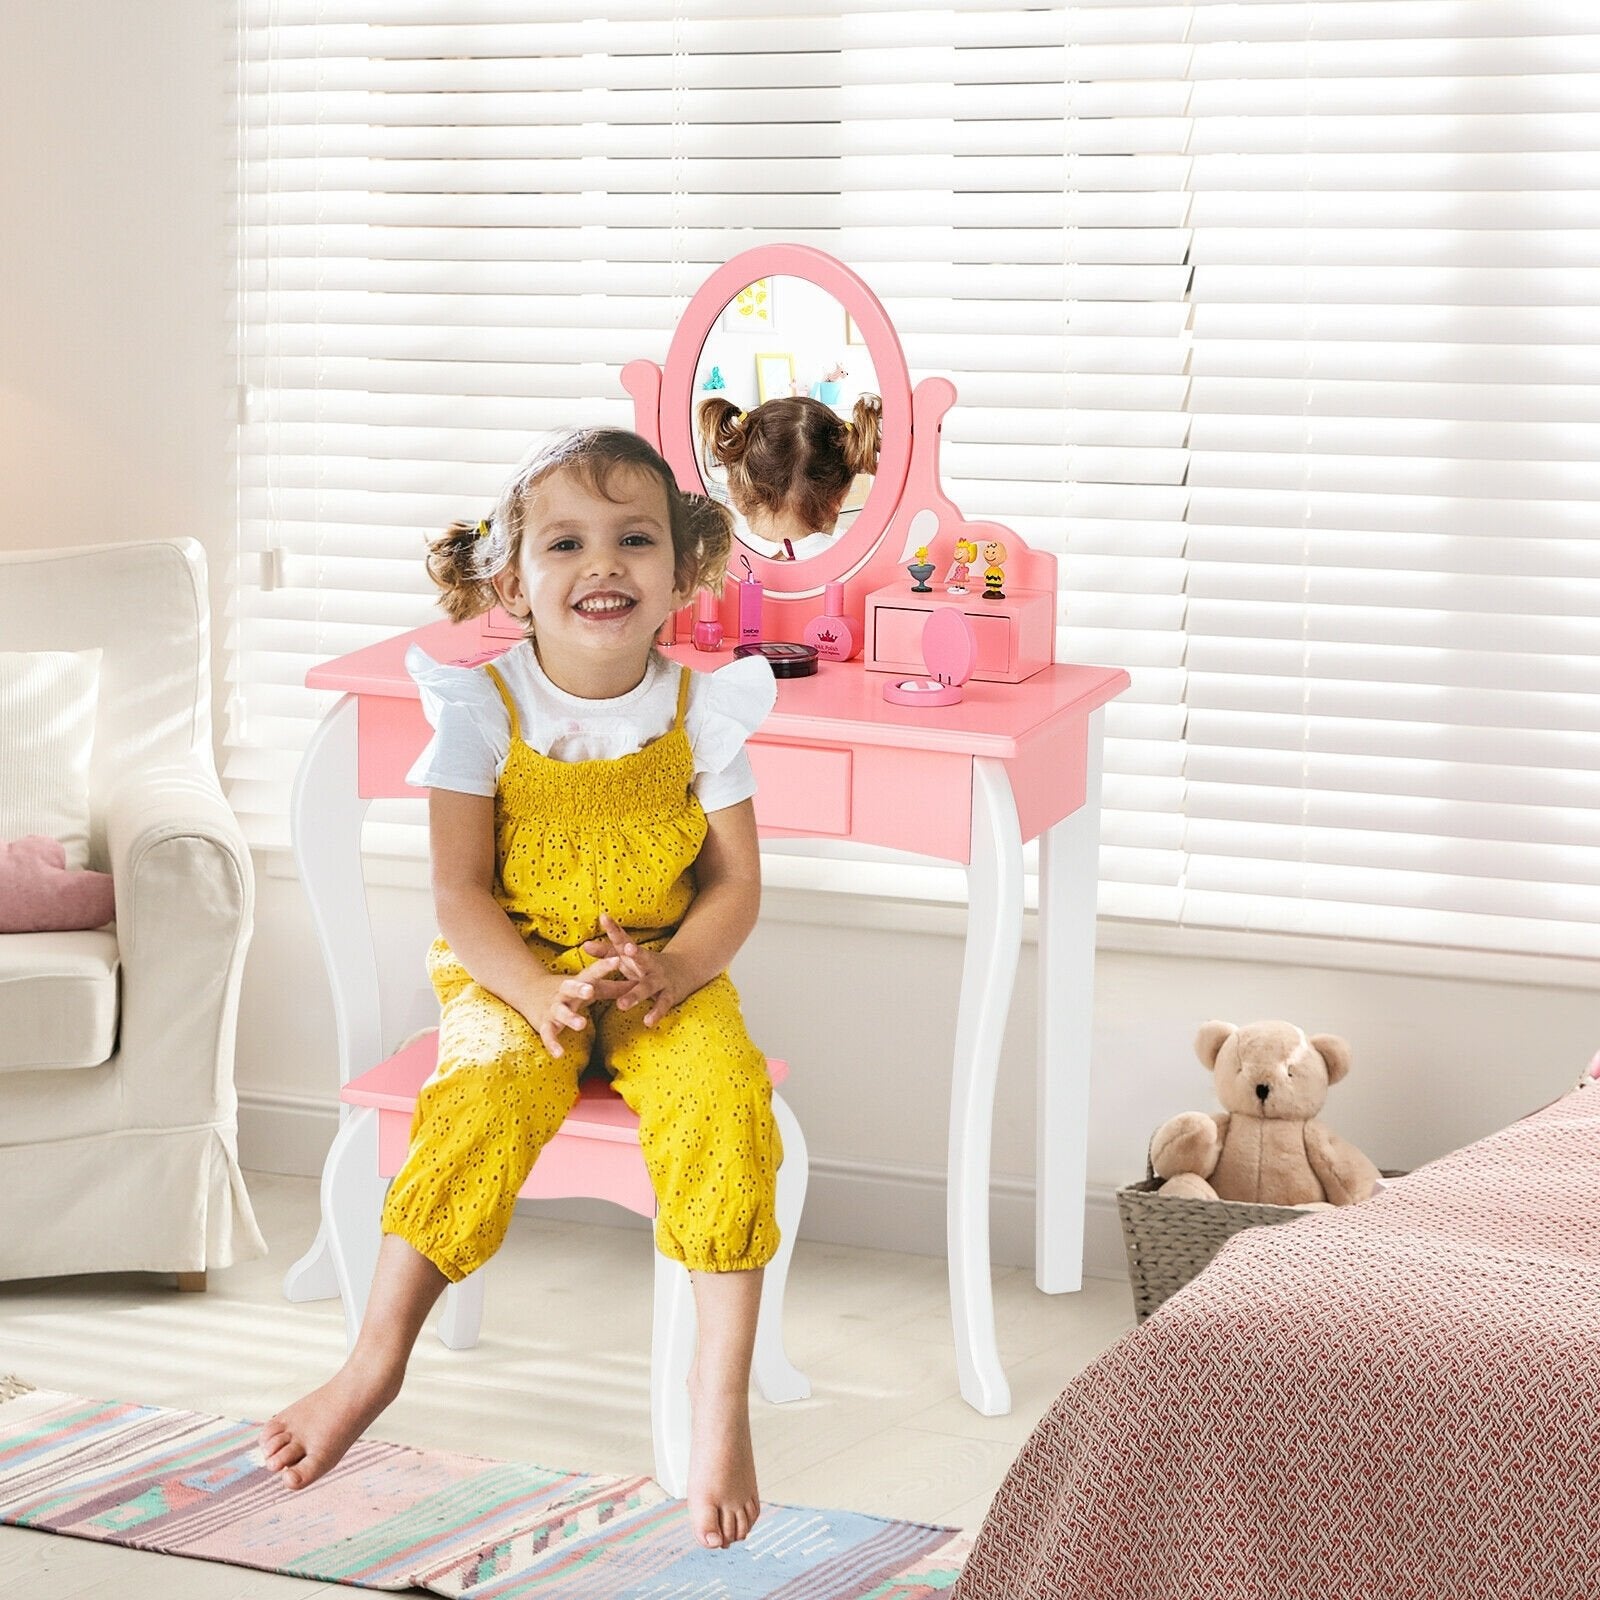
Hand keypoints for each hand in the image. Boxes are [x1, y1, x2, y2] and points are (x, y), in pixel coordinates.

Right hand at [520, 954, 623, 1057]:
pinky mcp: (544, 1023)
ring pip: (560, 1012)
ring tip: (582, 1024)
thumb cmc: (570, 990)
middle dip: (579, 988)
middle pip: (570, 988)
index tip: (617, 960)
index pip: (592, 973)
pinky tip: (559, 1054)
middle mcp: (564, 993)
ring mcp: (553, 1008)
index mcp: (578, 982)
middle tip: (590, 990)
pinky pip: (548, 1034)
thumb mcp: (590, 987)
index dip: (604, 966)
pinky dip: (552, 1044)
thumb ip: (613, 988)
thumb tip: (637, 982)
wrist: (529, 991)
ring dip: (570, 1018)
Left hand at [580, 913, 682, 1027]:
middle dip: (635, 952)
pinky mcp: (669, 995)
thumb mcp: (626, 958)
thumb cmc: (645, 965)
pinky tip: (647, 1021)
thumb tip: (584, 945)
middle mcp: (649, 964)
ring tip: (621, 1004)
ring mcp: (660, 979)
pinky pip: (662, 1005)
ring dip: (635, 995)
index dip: (614, 928)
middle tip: (626, 948)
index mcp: (636, 953)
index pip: (624, 938)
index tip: (604, 917)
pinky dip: (655, 1012)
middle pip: (642, 957)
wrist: (684, 971)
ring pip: (647, 987)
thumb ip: (606, 952)